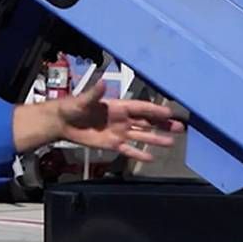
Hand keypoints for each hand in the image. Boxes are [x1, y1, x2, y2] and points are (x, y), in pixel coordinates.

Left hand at [56, 81, 182, 160]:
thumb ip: (94, 93)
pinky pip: (128, 150)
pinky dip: (139, 154)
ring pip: (142, 136)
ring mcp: (119, 132)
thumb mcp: (83, 101)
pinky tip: (151, 159)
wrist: (62, 123)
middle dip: (163, 124)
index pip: (141, 108)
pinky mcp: (112, 144)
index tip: (170, 112)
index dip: (155, 110)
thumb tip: (104, 82)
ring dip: (156, 139)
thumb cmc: (72, 108)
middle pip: (147, 122)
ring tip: (172, 143)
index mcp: (118, 106)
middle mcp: (122, 119)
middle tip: (180, 128)